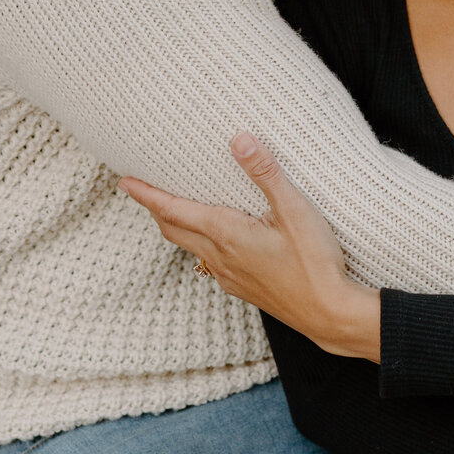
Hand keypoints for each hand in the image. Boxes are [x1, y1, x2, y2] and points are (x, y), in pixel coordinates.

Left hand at [119, 135, 381, 360]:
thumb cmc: (315, 263)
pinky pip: (209, 264)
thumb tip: (239, 140)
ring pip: (189, 248)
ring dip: (175, 227)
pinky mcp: (243, 288)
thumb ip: (266, 174)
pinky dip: (198, 246)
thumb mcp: (295, 210)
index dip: (146, 194)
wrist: (329, 313)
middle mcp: (220, 257)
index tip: (124, 181)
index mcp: (226, 234)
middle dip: (154, 208)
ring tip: (173, 209)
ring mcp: (229, 276)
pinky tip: (213, 242)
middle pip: (173, 230)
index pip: (173, 210)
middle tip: (141, 190)